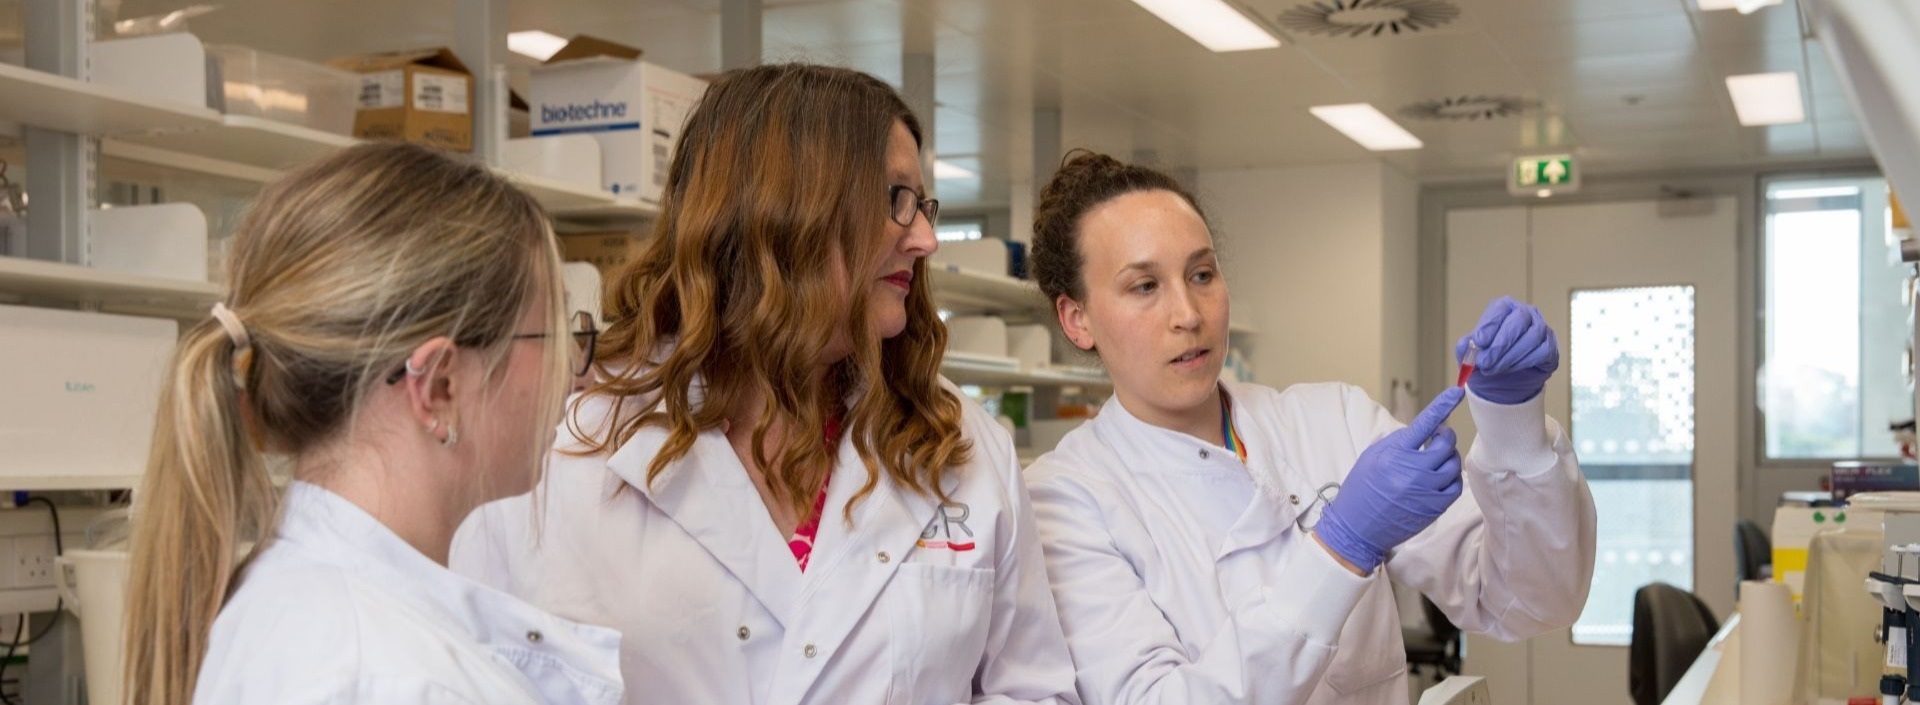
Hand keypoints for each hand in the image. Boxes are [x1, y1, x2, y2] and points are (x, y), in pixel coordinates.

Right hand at [1313, 388, 1465, 574]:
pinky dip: (1452, 477)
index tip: (1457, 392)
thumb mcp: (1370, 457)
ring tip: (1436, 459)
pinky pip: (1455, 485)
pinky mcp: (1434, 507)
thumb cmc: (1361, 489)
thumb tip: (1422, 432)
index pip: (1425, 423)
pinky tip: (1441, 476)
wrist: (1357, 528)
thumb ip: (1396, 442)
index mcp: (1395, 453)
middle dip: (1444, 436)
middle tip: (1436, 438)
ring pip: (1453, 464)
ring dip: (1449, 456)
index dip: (1442, 405)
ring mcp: (1426, 489)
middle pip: (1445, 443)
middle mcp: (1413, 470)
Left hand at [1456, 296, 1558, 404]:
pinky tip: (1510, 368)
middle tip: (1484, 362)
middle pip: (1519, 320)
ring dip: (1510, 356)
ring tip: (1493, 368)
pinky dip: (1525, 362)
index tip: (1478, 342)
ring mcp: (1541, 329)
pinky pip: (1543, 351)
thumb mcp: (1470, 354)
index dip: (1489, 325)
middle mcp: (1525, 314)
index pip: (1500, 308)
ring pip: (1533, 336)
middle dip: (1500, 343)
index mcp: (1504, 308)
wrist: (1504, 380)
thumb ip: (1465, 348)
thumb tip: (1465, 344)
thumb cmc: (1488, 359)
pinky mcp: (1550, 347)